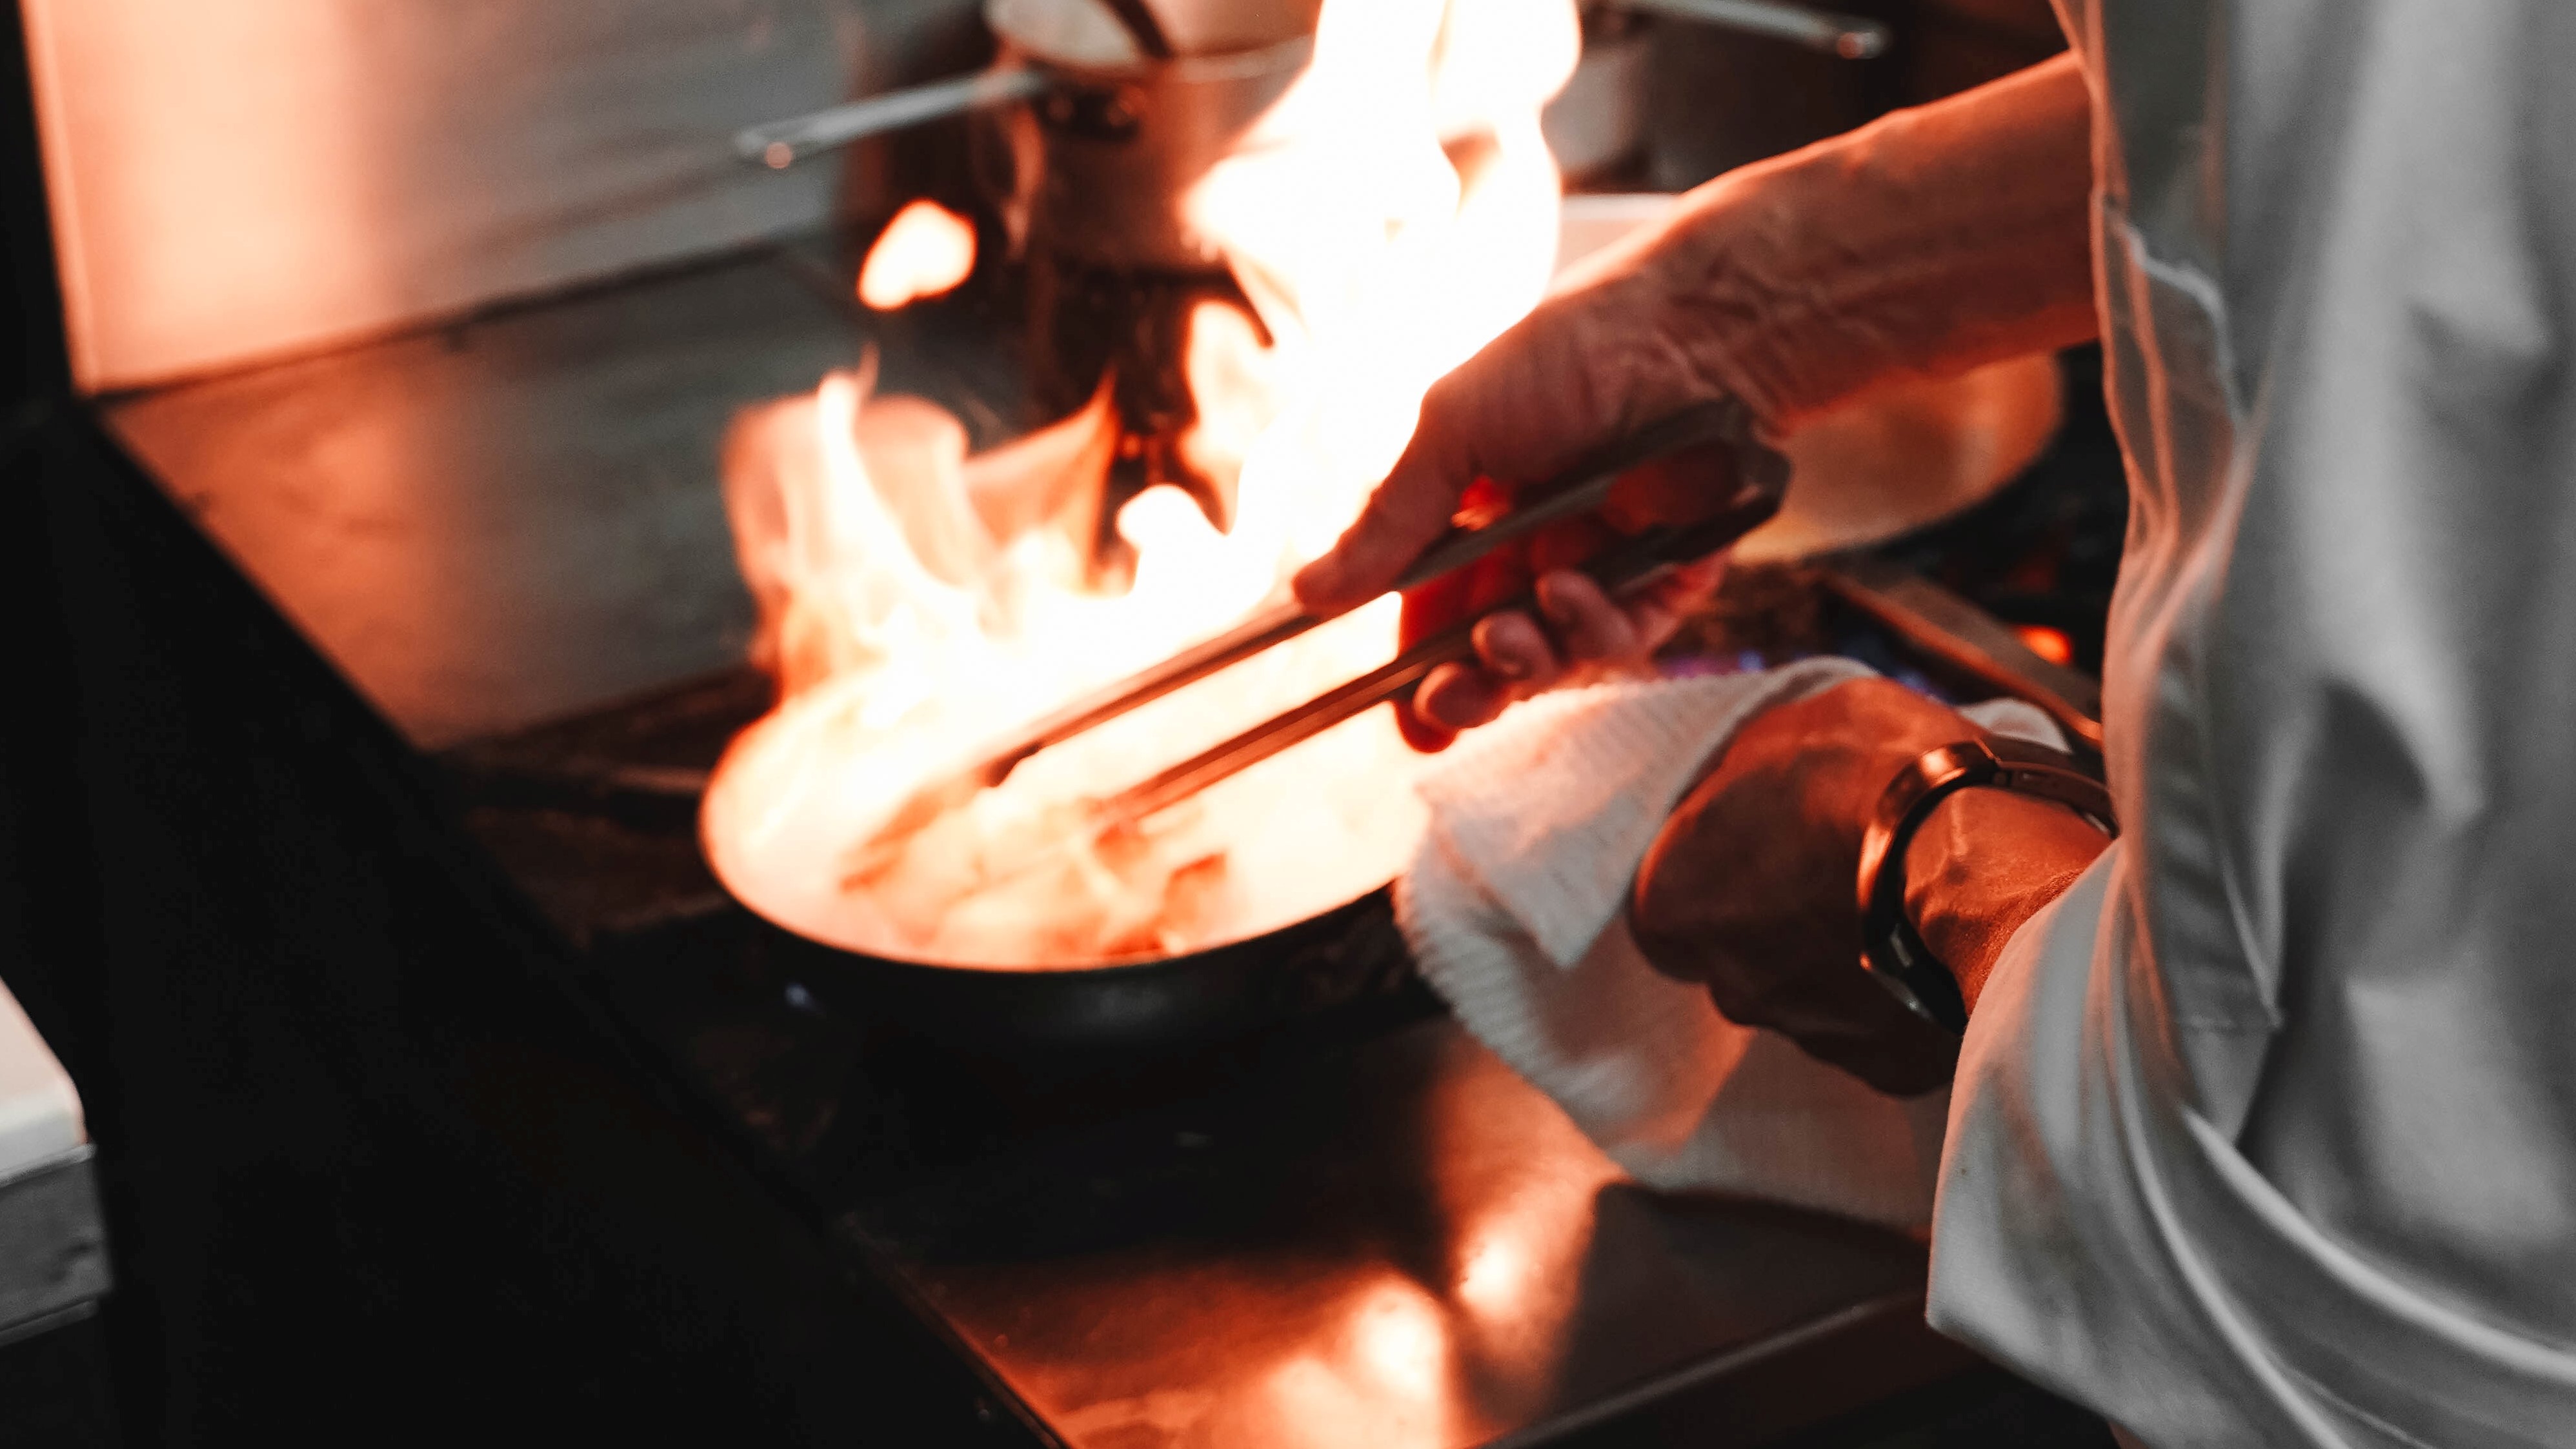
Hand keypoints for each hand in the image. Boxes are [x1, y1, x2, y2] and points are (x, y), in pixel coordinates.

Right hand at [1290, 242, 1755, 749]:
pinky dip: (1592, 629)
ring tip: (1509, 631)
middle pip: (1494, 654)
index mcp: (1475, 513)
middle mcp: (1536, 545)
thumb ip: (1388, 524)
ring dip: (1525, 660)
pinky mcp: (1669, 575)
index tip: (1402, 718)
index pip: (1435, 613)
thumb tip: (1309, 594)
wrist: (1687, 332)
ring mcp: (1603, 564)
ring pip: (1557, 657)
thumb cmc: (1563, 360)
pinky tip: (1573, 589)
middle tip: (1451, 699)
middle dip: (1469, 689)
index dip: (1417, 671)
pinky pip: (1624, 637)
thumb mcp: (1452, 435)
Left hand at [1626, 679, 2107, 1094]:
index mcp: (1675, 904)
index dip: (1717, 871)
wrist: (1988, 859)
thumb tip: (1741, 784)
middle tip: (1840, 870)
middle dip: (1783, 921)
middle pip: (1741, 957)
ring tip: (1903, 906)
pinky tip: (1940, 952)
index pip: (1671, 902)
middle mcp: (1728, 985)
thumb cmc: (1873, 773)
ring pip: (1813, 998)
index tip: (1762, 843)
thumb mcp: (1789, 725)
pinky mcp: (1886, 1069)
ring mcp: (1808, 1034)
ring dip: (1845, 960)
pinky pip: (1885, 1033)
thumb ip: (1744, 772)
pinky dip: (1906, 1000)